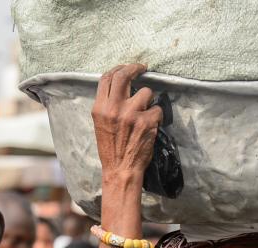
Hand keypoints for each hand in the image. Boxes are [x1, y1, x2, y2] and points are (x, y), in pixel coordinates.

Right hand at [92, 64, 163, 181]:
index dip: (118, 68)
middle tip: (142, 68)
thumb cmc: (111, 148)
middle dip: (135, 68)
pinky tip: (152, 125)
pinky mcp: (146, 122)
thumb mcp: (101, 123)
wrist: (121, 169)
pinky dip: (157, 116)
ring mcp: (131, 114)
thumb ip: (108, 105)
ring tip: (146, 112)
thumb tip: (120, 86)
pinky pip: (157, 110)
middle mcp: (114, 108)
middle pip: (123, 75)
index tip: (127, 68)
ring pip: (146, 92)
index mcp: (99, 108)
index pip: (107, 78)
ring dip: (149, 100)